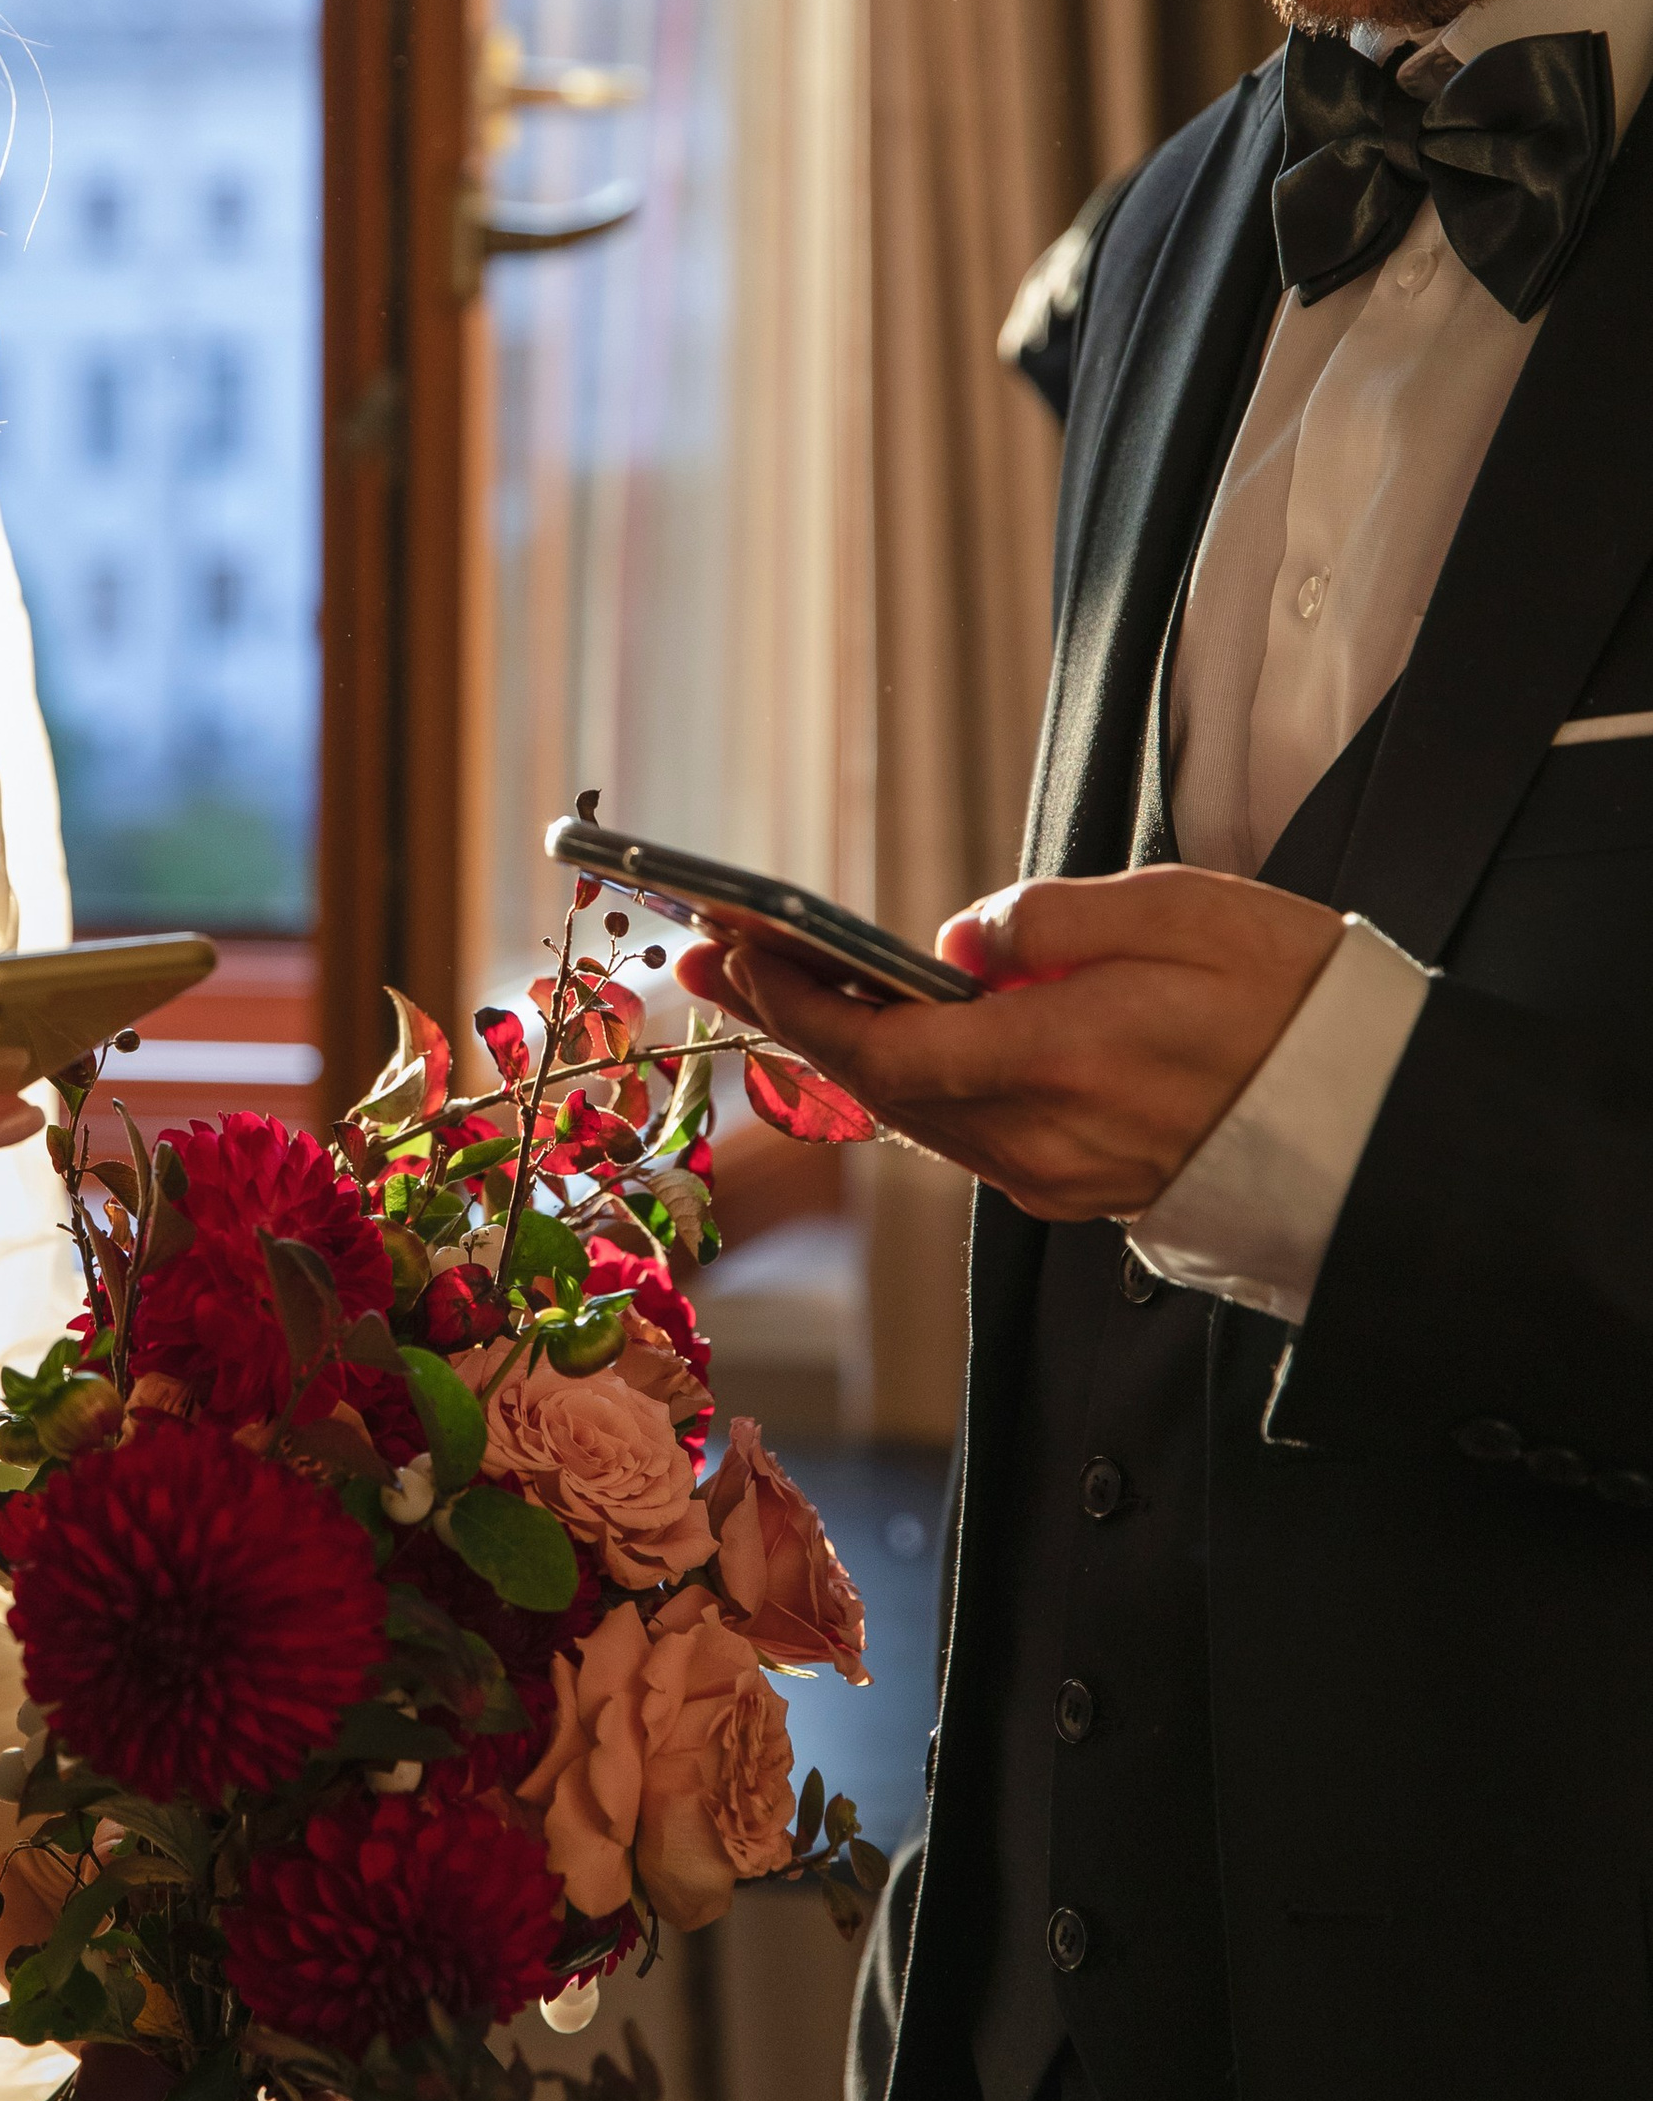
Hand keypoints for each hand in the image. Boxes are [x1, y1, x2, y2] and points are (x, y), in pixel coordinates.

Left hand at [681, 866, 1345, 1221]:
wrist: (1391, 1123)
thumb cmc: (1299, 1000)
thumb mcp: (1185, 910)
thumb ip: (1053, 921)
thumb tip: (954, 944)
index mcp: (1067, 1063)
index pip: (889, 1047)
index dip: (800, 1002)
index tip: (735, 946)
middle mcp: (1047, 1141)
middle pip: (879, 1090)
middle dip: (787, 1018)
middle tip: (709, 957)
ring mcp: (1062, 1178)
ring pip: (917, 1117)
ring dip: (836, 1050)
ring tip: (770, 983)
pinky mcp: (1081, 1190)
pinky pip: (967, 1134)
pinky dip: (907, 1083)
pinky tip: (876, 1037)